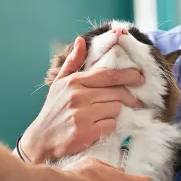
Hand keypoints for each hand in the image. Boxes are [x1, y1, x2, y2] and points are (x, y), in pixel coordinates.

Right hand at [19, 37, 143, 163]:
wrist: (41, 139)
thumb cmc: (53, 110)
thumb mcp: (59, 83)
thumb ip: (73, 62)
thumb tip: (81, 40)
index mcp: (74, 82)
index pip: (108, 75)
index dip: (128, 75)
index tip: (140, 76)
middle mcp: (78, 96)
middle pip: (117, 92)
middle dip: (128, 96)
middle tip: (135, 100)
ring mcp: (82, 115)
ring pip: (116, 108)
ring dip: (115, 112)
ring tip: (106, 115)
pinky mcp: (85, 132)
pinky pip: (111, 125)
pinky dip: (109, 126)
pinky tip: (100, 127)